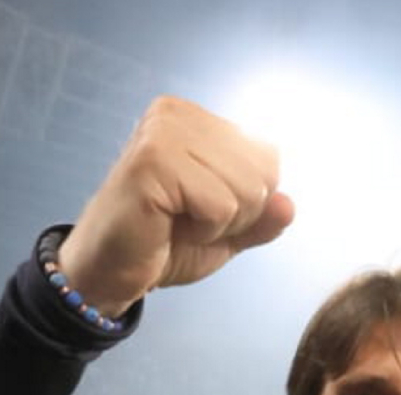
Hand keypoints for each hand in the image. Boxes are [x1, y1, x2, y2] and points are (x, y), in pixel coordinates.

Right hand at [57, 96, 295, 316]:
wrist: (111, 274)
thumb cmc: (164, 246)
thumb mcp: (228, 231)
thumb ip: (262, 218)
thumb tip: (289, 205)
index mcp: (196, 119)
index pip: (268, 155)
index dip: (250, 200)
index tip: (203, 211)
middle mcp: (177, 114)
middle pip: (264, 169)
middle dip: (239, 213)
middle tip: (190, 221)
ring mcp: (162, 132)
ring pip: (247, 187)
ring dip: (221, 223)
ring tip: (179, 222)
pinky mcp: (152, 161)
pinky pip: (221, 204)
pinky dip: (206, 230)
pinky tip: (168, 226)